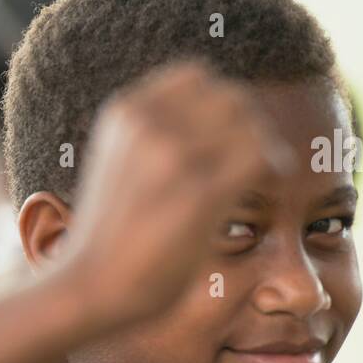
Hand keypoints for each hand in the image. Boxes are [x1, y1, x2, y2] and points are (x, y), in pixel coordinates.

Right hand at [61, 63, 293, 328]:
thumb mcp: (118, 166)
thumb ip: (150, 140)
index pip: (197, 76)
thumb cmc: (107, 239)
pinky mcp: (198, 191)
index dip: (222, 102)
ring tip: (266, 172)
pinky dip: (275, 165)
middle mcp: (147, 122)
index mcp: (125, 112)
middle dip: (250, 123)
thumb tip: (202, 129)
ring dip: (265, 144)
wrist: (87, 286)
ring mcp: (173, 154)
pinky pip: (259, 156)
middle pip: (230, 95)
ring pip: (249, 121)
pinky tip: (273, 185)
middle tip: (257, 157)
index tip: (231, 133)